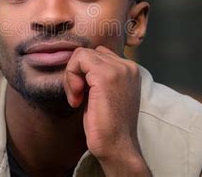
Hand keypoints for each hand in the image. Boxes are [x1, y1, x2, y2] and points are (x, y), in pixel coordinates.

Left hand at [63, 46, 150, 175]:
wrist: (117, 147)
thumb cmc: (107, 126)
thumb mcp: (105, 94)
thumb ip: (98, 76)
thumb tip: (78, 63)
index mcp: (130, 70)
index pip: (98, 54)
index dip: (84, 72)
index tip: (83, 93)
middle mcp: (128, 66)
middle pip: (88, 52)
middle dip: (76, 73)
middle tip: (78, 97)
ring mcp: (118, 69)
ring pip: (81, 54)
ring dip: (72, 76)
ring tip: (77, 98)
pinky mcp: (105, 75)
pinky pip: (79, 60)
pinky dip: (70, 77)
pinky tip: (76, 98)